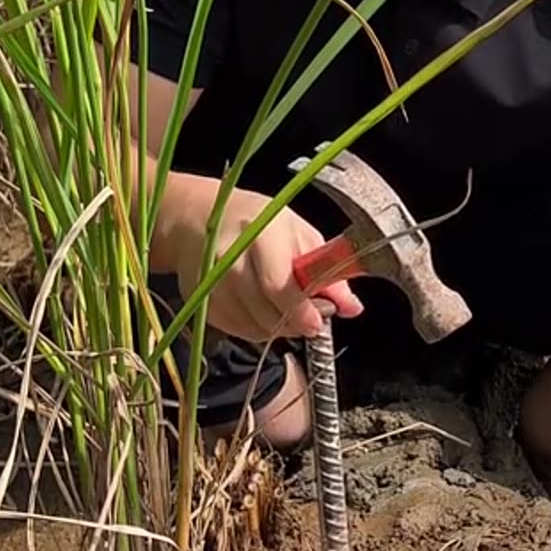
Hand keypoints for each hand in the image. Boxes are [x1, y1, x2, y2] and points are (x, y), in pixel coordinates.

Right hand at [173, 183, 362, 342]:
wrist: (197, 219)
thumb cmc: (256, 222)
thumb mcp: (300, 235)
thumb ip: (328, 273)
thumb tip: (353, 308)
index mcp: (261, 235)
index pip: (280, 287)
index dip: (303, 311)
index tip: (319, 318)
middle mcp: (231, 260)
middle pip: (268, 314)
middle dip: (296, 322)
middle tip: (309, 316)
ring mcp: (212, 284)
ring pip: (255, 328)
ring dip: (278, 326)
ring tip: (284, 306)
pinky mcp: (203, 303)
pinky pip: (239, 331)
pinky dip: (257, 327)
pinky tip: (261, 308)